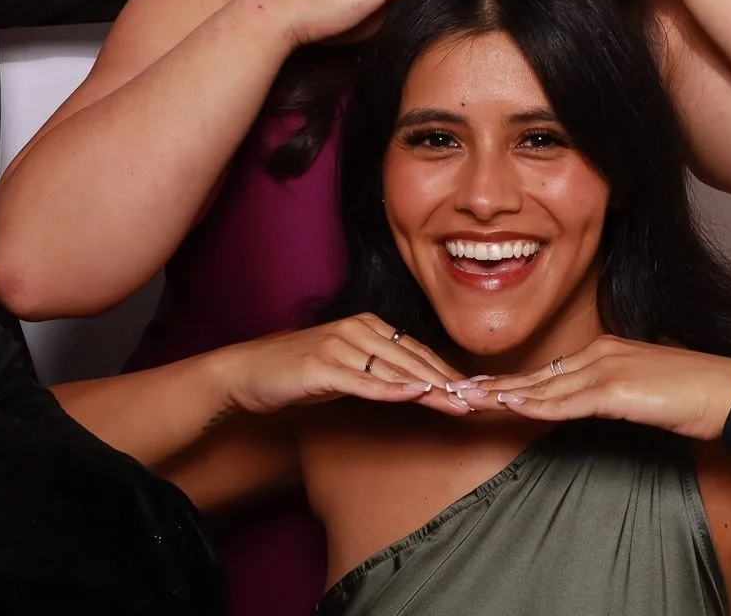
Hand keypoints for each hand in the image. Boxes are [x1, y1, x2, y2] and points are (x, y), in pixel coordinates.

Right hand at [217, 314, 473, 417]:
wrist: (248, 372)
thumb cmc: (298, 371)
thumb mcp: (345, 367)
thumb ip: (379, 370)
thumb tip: (417, 384)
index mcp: (367, 326)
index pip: (418, 352)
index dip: (450, 373)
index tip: (478, 393)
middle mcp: (357, 330)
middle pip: (413, 360)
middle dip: (450, 383)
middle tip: (482, 401)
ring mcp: (338, 346)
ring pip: (394, 371)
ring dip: (430, 389)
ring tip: (460, 404)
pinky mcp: (321, 367)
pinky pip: (362, 381)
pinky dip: (391, 390)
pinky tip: (413, 396)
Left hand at [471, 335, 730, 439]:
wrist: (730, 395)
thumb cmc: (696, 395)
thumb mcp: (646, 390)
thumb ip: (616, 393)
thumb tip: (597, 406)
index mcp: (606, 351)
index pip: (549, 372)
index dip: (513, 383)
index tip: (483, 389)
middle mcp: (600, 354)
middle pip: (537, 376)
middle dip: (495, 387)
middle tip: (457, 393)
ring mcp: (606, 370)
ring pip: (543, 388)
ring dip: (503, 397)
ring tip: (468, 400)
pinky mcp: (615, 390)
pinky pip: (566, 402)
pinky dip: (535, 405)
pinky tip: (510, 406)